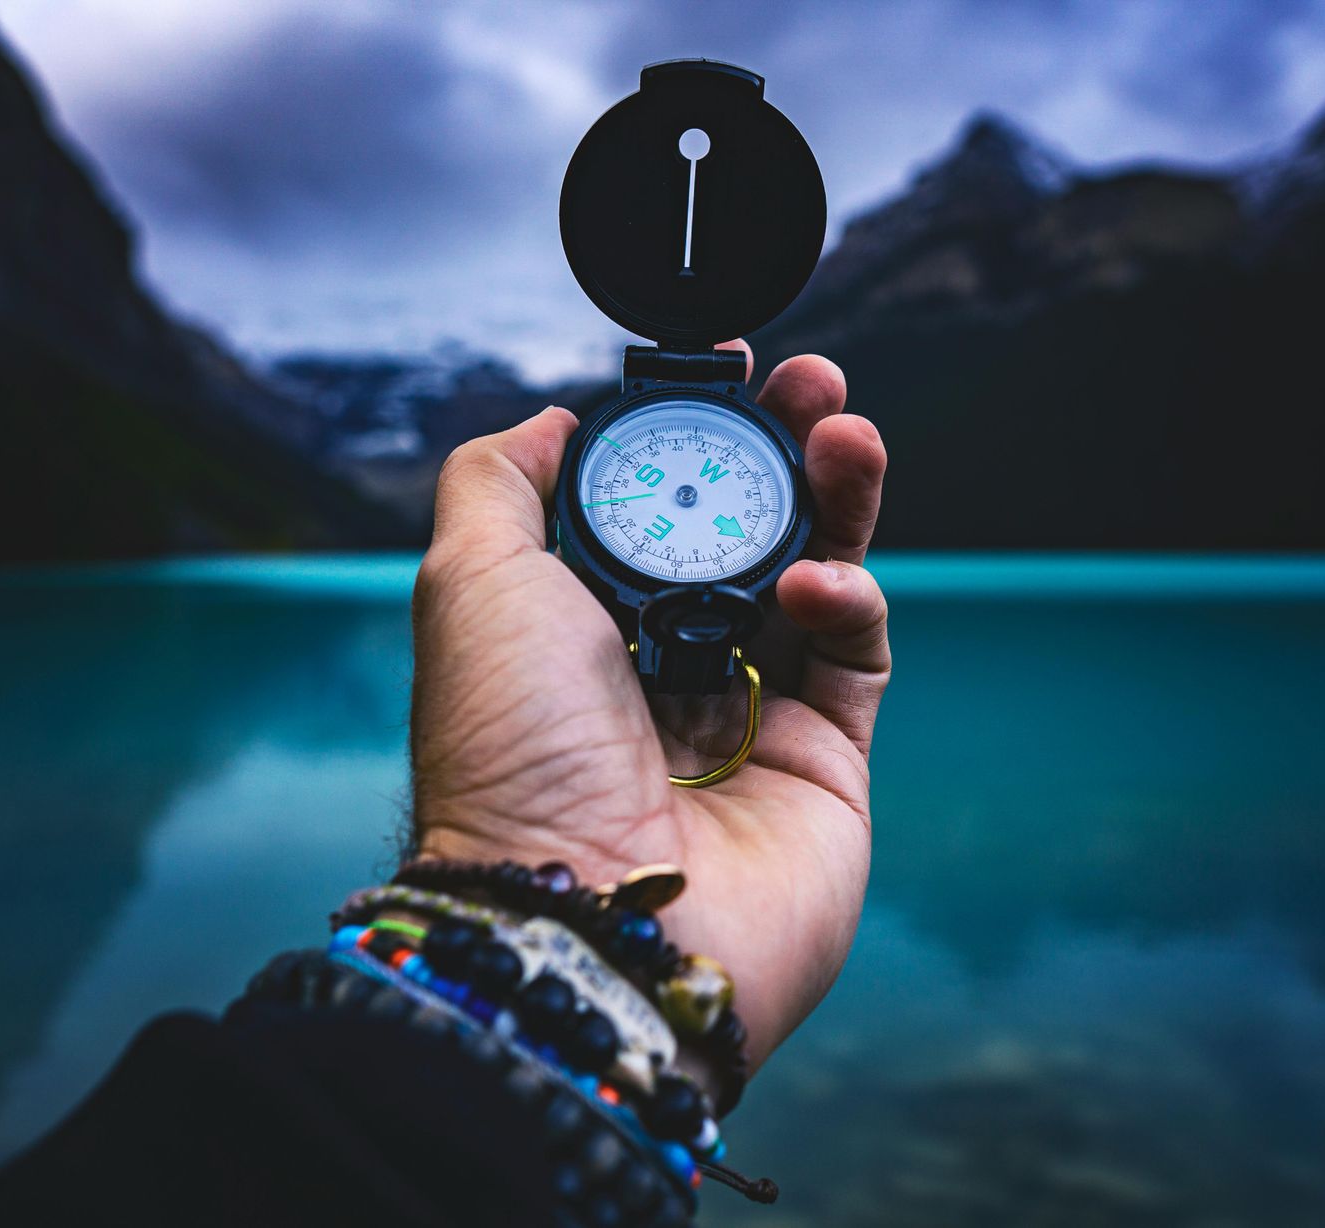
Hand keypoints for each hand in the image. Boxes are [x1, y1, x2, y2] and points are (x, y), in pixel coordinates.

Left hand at [410, 341, 887, 1092]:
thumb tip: (548, 423)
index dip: (700, 436)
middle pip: (751, 532)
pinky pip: (854, 656)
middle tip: (817, 384)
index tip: (732, 372)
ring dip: (840, 499)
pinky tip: (815, 585)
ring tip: (848, 436)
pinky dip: (847, 600)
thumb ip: (499, 483)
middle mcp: (665, 666)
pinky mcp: (823, 762)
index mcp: (582, 626)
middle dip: (788, 450)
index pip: (661, 507)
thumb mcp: (469, 584)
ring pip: (818, 579)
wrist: (584, 914)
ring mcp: (749, 715)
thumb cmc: (512, 757)